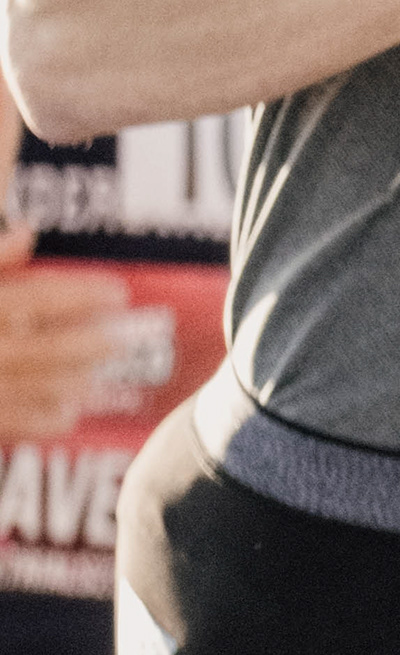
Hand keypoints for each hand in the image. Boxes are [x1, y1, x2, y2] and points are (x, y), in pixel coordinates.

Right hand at [0, 221, 134, 441]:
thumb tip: (28, 232)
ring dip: (80, 381)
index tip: (117, 293)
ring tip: (108, 376)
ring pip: (39, 386)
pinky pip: (15, 422)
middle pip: (50, 346)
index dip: (82, 296)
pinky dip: (46, 418)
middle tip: (128, 336)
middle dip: (94, 341)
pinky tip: (71, 413)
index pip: (39, 298)